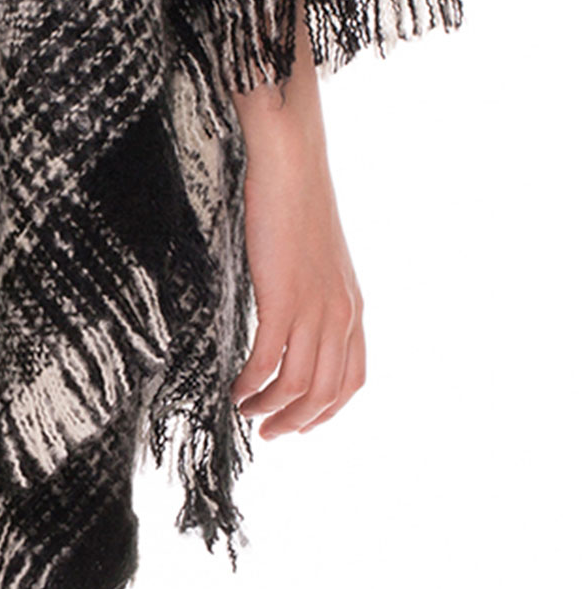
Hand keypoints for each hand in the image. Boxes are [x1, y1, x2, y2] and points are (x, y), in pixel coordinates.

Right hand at [227, 5, 365, 440]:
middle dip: (297, 421)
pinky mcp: (284, 294)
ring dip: (272, 408)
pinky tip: (235, 389)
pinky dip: (252, 383)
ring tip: (246, 413)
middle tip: (266, 432)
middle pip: (328, 392)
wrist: (291, 156)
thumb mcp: (312, 253)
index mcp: (352, 304)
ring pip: (300, 384)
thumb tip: (289, 308)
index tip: (296, 424)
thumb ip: (309, 288)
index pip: (352, 380)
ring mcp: (315, 306)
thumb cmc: (294, 195)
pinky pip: (270, 359)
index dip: (326, 412)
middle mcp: (342, 312)